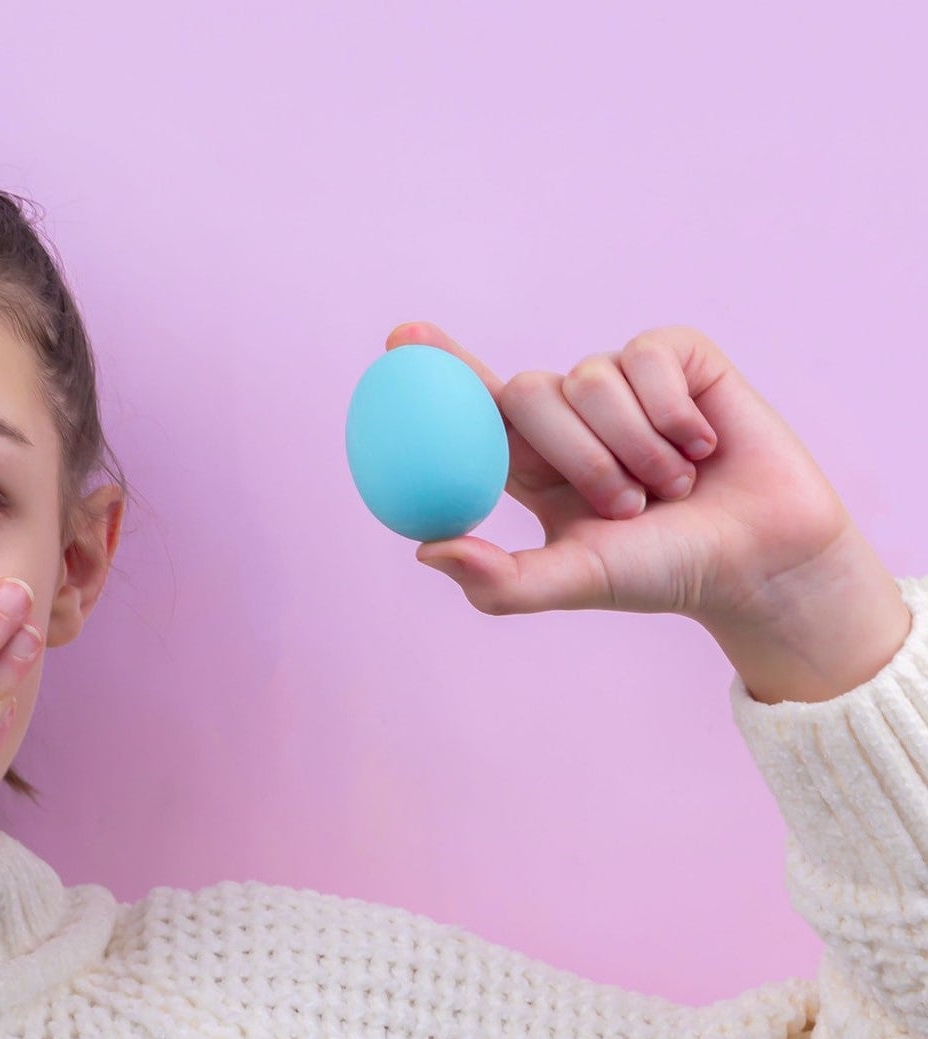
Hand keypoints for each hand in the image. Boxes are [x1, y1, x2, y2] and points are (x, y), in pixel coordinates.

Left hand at [390, 322, 859, 631]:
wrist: (758, 560)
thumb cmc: (664, 572)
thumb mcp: (575, 580)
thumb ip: (501, 579)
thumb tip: (426, 549)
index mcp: (530, 461)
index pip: (472, 401)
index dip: (436, 363)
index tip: (399, 338)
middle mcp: (569, 414)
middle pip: (526, 392)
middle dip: (578, 457)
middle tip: (627, 505)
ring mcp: (623, 381)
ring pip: (590, 380)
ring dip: (635, 447)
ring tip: (672, 485)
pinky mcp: (678, 357)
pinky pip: (647, 359)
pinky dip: (673, 415)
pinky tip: (704, 445)